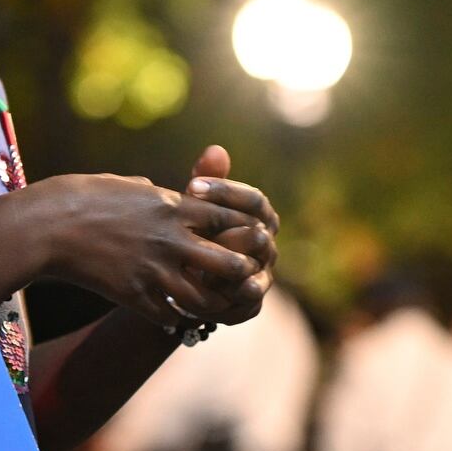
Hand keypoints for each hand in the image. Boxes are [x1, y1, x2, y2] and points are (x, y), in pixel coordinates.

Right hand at [25, 172, 264, 330]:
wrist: (43, 227)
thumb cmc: (77, 197)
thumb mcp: (122, 184)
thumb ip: (151, 191)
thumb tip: (163, 192)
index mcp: (172, 206)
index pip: (229, 219)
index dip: (243, 229)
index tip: (243, 237)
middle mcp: (170, 239)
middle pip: (230, 263)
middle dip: (239, 271)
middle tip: (236, 277)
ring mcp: (153, 270)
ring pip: (204, 299)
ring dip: (211, 303)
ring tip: (210, 303)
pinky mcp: (133, 295)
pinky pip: (169, 317)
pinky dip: (175, 318)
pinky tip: (173, 314)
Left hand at [181, 146, 277, 325]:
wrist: (184, 279)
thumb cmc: (191, 233)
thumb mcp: (193, 207)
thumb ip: (207, 183)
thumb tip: (216, 148)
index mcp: (259, 217)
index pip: (253, 200)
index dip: (225, 192)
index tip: (191, 185)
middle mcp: (267, 245)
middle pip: (257, 235)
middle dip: (227, 231)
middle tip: (195, 226)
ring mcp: (263, 274)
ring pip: (255, 268)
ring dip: (228, 265)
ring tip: (200, 259)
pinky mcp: (251, 302)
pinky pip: (248, 299)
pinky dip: (228, 295)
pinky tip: (207, 288)